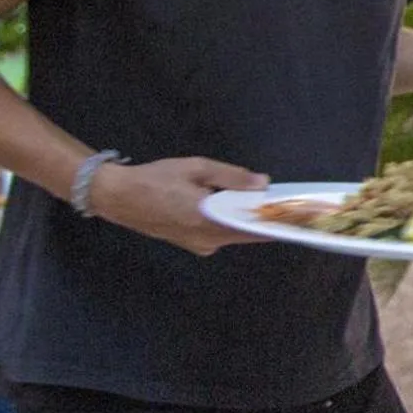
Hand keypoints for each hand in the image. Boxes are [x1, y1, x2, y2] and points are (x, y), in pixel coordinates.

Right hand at [89, 157, 270, 256]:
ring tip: (264, 203)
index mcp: (210, 222)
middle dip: (265, 220)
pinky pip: (219, 234)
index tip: (298, 217)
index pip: (254, 229)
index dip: (277, 223)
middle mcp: (207, 240)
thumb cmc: (155, 179)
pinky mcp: (189, 243)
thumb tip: (263, 183)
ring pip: (233, 234)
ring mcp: (198, 244)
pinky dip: (230, 222)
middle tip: (284, 205)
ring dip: (247, 220)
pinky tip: (236, 207)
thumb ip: (231, 177)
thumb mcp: (196, 168)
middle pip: (247, 233)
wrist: (115, 195)